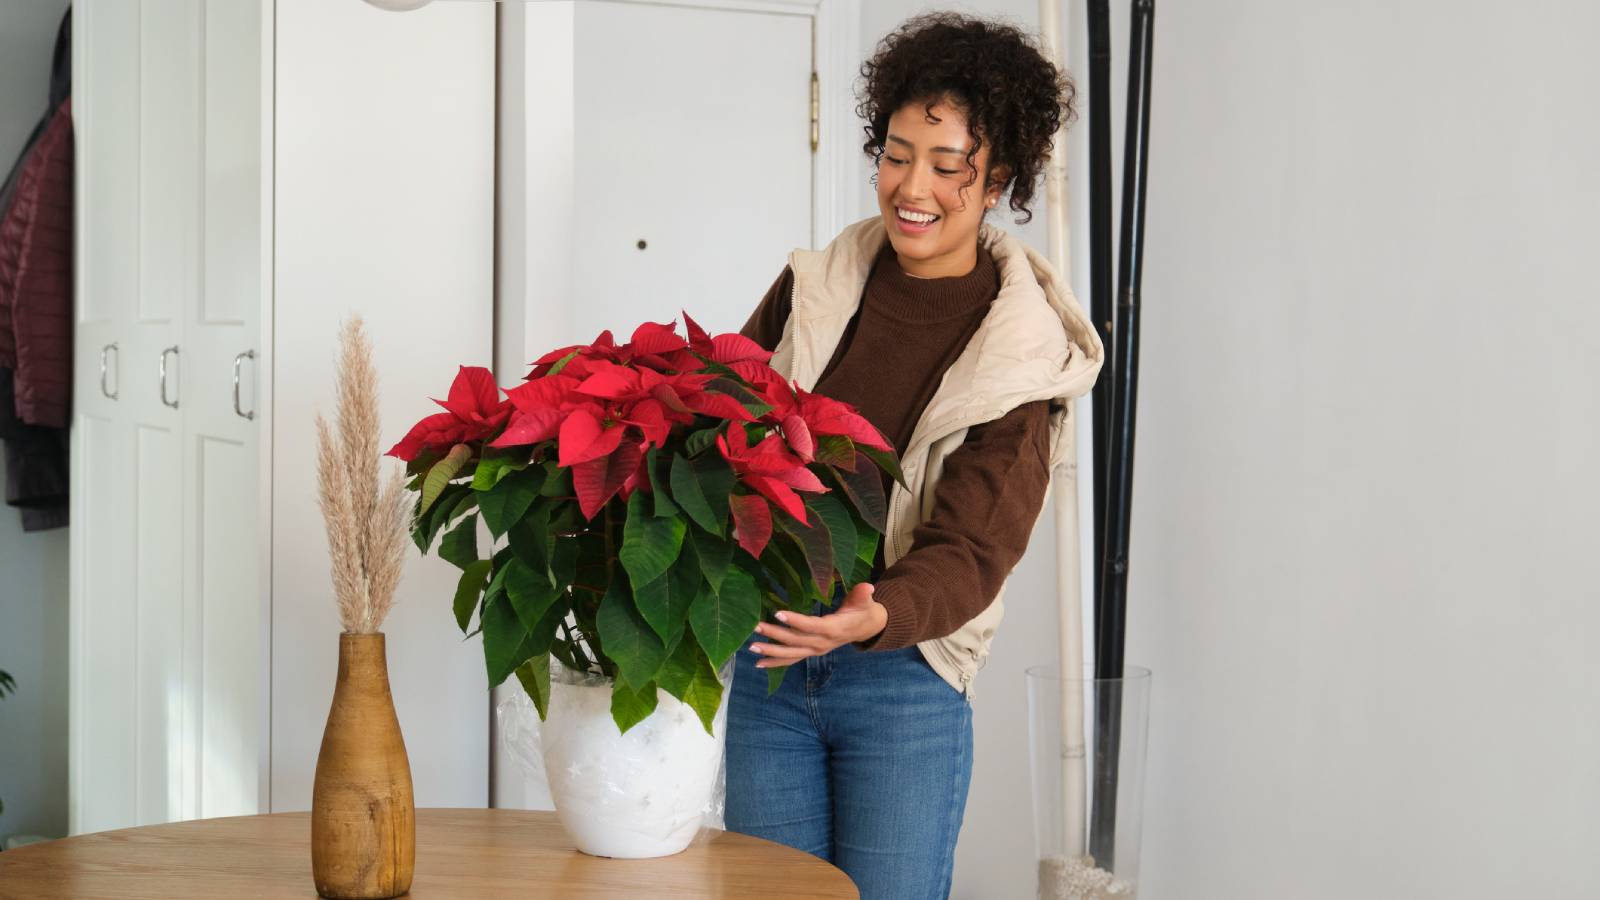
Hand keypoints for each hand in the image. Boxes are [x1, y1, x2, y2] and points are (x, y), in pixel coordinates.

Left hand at [749, 582, 887, 667]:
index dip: (796, 621)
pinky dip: (775, 662)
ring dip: (771, 652)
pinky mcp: (810, 652)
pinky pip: (791, 660)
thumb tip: (868, 587)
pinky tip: (758, 664)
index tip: (778, 614)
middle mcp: (822, 643)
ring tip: (752, 647)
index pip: (811, 626)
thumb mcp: (865, 601)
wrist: (865, 628)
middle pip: (796, 640)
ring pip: (791, 654)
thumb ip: (862, 594)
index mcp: (833, 629)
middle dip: (775, 635)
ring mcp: (815, 650)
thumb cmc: (862, 610)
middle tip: (756, 626)